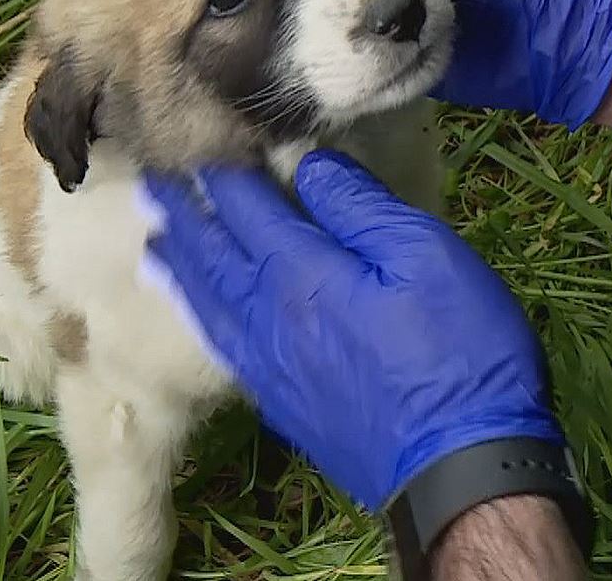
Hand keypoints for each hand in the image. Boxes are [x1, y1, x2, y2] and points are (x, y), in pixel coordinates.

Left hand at [137, 151, 562, 509]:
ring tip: (156, 244)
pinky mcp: (285, 405)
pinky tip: (201, 314)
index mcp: (306, 275)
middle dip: (184, 216)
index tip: (198, 141)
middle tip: (150, 183)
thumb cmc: (461, 352)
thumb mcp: (429, 258)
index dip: (223, 174)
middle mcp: (271, 318)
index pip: (249, 210)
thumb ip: (363, 209)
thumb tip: (308, 164)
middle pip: (214, 256)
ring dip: (181, 267)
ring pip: (210, 305)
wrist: (460, 469)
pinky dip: (201, 318)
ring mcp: (273, 367)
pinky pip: (223, 347)